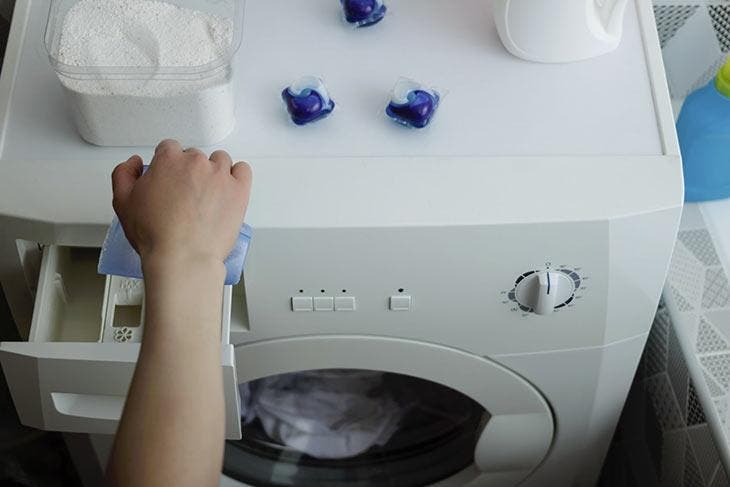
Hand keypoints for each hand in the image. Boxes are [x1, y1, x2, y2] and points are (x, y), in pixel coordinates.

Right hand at [111, 139, 251, 268]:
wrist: (183, 257)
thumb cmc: (155, 235)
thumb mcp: (122, 202)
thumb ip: (123, 174)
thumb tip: (134, 162)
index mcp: (168, 160)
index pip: (169, 148)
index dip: (168, 164)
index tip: (170, 178)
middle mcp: (196, 162)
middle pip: (194, 156)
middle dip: (190, 171)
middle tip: (186, 195)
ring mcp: (220, 175)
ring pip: (219, 160)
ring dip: (214, 172)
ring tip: (208, 195)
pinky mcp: (239, 190)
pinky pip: (243, 170)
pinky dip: (237, 176)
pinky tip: (228, 189)